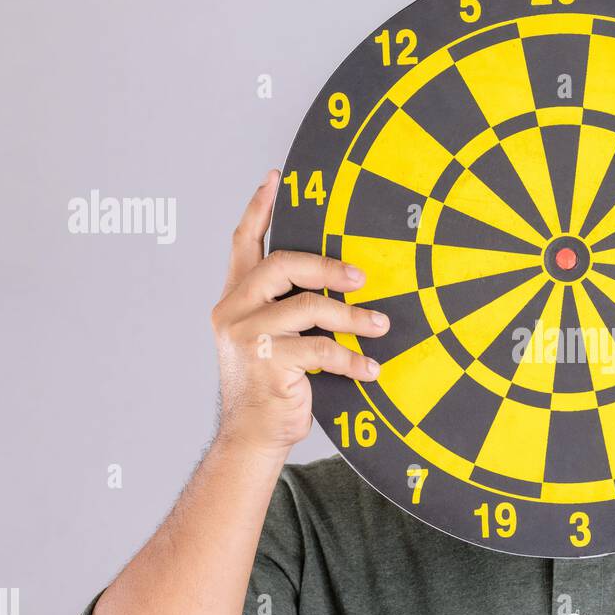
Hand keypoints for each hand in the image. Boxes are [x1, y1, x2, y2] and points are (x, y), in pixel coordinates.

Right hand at [210, 171, 388, 457]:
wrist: (252, 435)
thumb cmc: (272, 386)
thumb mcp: (273, 339)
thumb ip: (288, 307)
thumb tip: (341, 280)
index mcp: (235, 298)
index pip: (243, 243)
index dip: (260, 208)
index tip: (278, 178)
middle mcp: (234, 310)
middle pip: (281, 265)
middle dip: (326, 266)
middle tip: (360, 277)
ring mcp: (248, 335)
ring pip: (309, 307)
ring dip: (353, 318)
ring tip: (381, 327)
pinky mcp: (268, 361)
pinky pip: (322, 348)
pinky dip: (352, 359)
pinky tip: (371, 369)